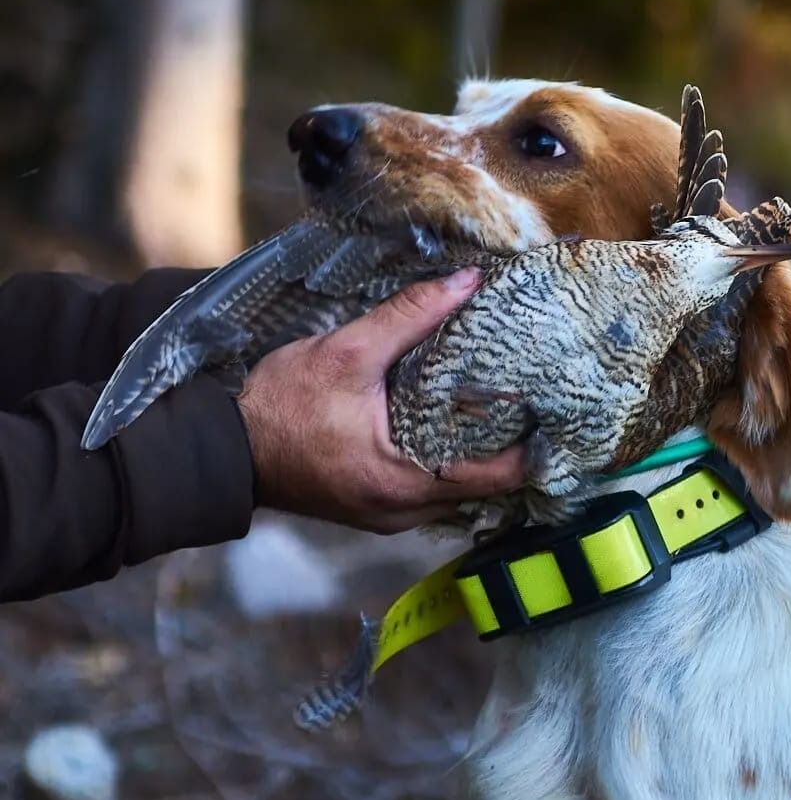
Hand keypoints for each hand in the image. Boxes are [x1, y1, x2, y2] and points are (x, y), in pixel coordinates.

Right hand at [237, 269, 524, 533]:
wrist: (227, 449)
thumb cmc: (281, 406)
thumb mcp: (347, 353)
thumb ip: (410, 316)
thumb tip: (466, 282)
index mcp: (406, 483)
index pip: (499, 477)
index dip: (534, 446)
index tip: (554, 411)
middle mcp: (404, 513)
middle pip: (484, 489)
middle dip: (509, 448)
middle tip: (530, 400)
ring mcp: (389, 517)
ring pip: (457, 492)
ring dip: (478, 457)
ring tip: (498, 409)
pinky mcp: (375, 510)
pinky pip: (430, 493)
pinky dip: (448, 465)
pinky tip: (451, 429)